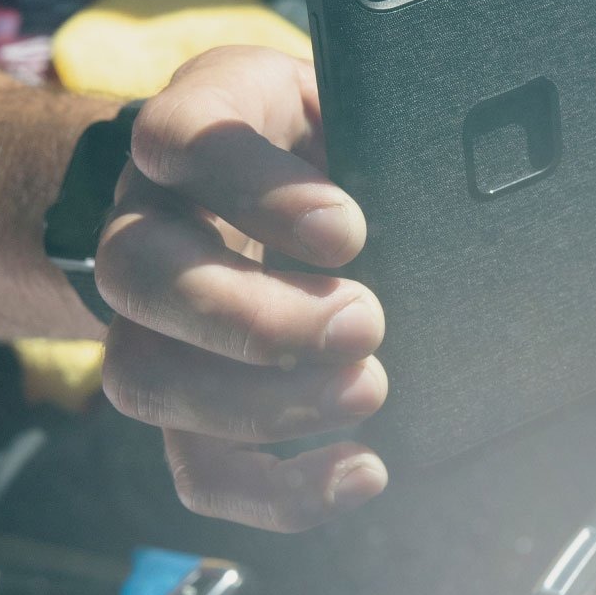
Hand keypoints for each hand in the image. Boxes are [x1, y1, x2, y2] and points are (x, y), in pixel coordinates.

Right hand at [96, 46, 387, 532]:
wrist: (263, 177)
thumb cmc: (316, 140)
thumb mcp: (340, 105)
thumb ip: (372, 127)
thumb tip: (456, 182)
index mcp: (195, 127)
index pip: (183, 140)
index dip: (258, 192)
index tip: (348, 231)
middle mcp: (147, 219)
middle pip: (139, 272)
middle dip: (256, 318)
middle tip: (364, 324)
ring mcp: (149, 316)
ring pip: (145, 376)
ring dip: (262, 406)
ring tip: (368, 391)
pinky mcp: (183, 392)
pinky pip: (192, 462)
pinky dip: (273, 489)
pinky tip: (361, 471)